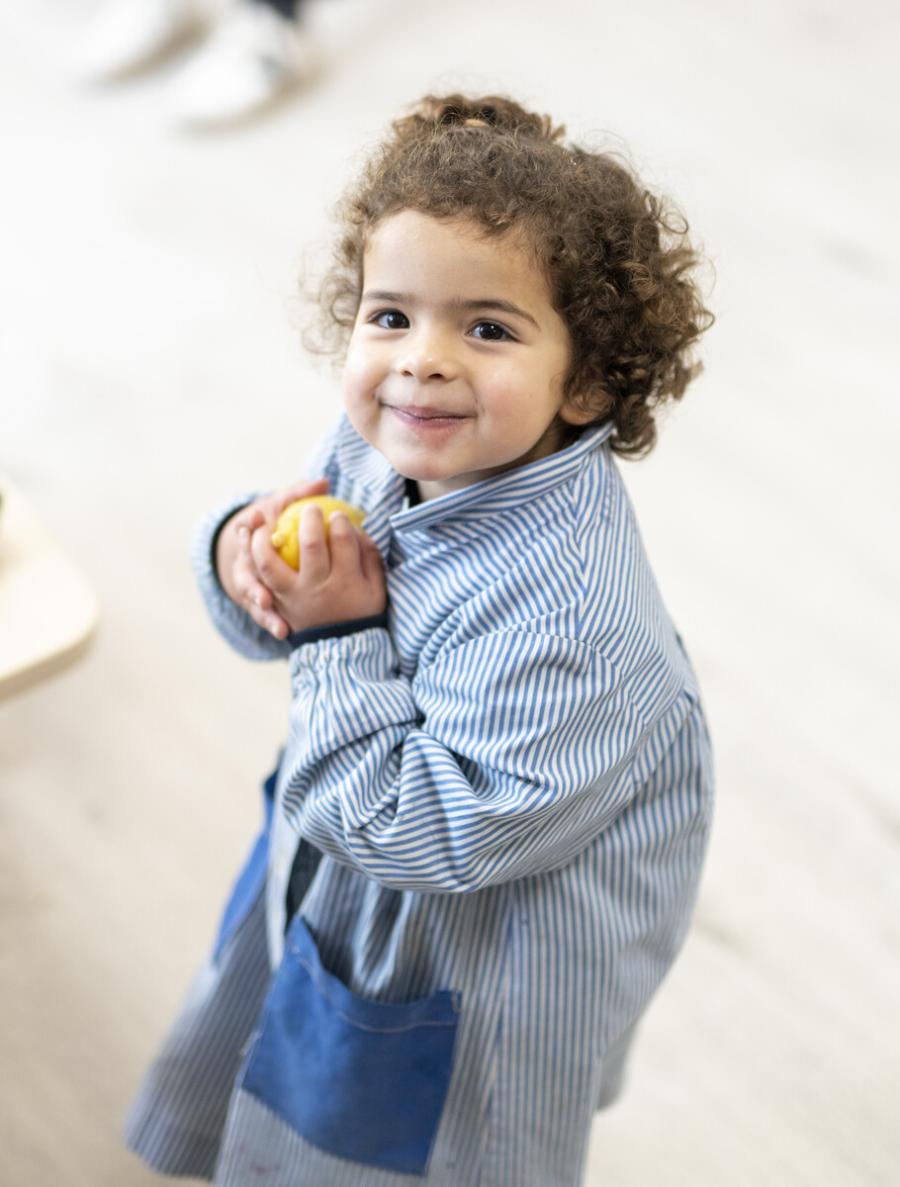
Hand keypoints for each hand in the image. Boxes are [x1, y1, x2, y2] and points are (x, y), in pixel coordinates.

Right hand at [216, 478, 328, 639]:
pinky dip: (274, 623)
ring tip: (279, 627)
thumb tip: (323, 481)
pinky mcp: (263, 601)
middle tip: (265, 600)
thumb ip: (298, 495)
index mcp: (248, 539)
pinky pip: (268, 614)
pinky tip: (285, 633)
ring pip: (255, 600)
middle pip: (246, 577)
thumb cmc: (276, 520)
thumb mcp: (281, 506)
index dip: (247, 535)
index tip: (254, 530)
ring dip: (265, 615)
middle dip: (253, 588)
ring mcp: (253, 585)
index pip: (245, 537)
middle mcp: (247, 564)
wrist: (259, 543)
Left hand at [249, 501, 385, 634]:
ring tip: (267, 522)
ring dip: (265, 538)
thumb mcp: (376, 588)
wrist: (341, 650)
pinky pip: (257, 582)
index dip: (340, 522)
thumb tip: (358, 528)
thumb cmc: (361, 611)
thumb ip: (369, 556)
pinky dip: (251, 559)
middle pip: (310, 546)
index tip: (338, 514)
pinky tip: (255, 543)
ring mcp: (293, 599)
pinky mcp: (277, 606)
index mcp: (346, 583)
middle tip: (312, 509)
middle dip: (310, 519)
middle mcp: (317, 590)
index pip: (342, 542)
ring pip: (269, 564)